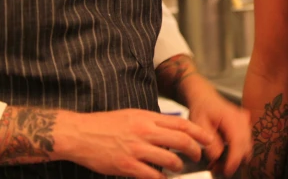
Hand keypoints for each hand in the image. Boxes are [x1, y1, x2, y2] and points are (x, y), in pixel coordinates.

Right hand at [55, 108, 213, 178]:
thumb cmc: (104, 124)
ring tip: (178, 168)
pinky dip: (161, 178)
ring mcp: (136, 149)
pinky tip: (161, 178)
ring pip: (170, 160)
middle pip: (181, 141)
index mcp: (146, 117)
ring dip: (178, 167)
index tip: (207, 139)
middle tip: (197, 157)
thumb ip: (151, 121)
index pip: (181, 124)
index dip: (199, 132)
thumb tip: (171, 128)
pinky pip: (152, 175)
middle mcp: (144, 131)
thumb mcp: (132, 115)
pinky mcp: (127, 166)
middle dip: (194, 151)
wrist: (80, 134)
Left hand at [187, 87, 251, 176]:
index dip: (234, 159)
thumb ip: (209, 141)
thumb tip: (217, 156)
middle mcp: (242, 120)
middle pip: (246, 147)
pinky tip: (225, 154)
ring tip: (220, 162)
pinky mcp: (246, 127)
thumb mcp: (199, 124)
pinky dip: (238, 152)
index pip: (238, 142)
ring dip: (236, 158)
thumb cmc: (202, 108)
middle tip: (218, 168)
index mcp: (231, 117)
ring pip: (247, 147)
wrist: (205, 97)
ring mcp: (246, 123)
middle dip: (234, 161)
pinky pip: (246, 144)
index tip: (227, 171)